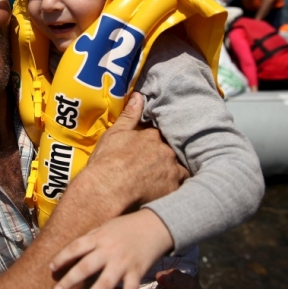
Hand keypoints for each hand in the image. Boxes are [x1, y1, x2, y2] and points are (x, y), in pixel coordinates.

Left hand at [50, 209, 173, 288]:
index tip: (51, 268)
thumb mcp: (105, 226)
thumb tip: (72, 252)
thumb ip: (90, 238)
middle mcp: (109, 251)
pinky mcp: (137, 272)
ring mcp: (123, 263)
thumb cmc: (126, 226)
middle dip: (70, 280)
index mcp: (99, 238)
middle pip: (86, 267)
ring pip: (105, 284)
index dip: (62, 257)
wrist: (155, 225)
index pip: (76, 247)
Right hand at [84, 93, 188, 209]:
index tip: (150, 148)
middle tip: (155, 166)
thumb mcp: (114, 134)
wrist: (106, 189)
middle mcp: (166, 151)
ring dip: (174, 173)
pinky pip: (181, 188)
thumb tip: (139, 96)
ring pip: (180, 170)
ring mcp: (172, 171)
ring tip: (164, 180)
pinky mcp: (173, 190)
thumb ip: (129, 116)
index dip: (155, 141)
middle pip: (172, 152)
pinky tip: (168, 192)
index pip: (160, 135)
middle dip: (166, 157)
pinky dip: (175, 189)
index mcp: (152, 136)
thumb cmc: (107, 161)